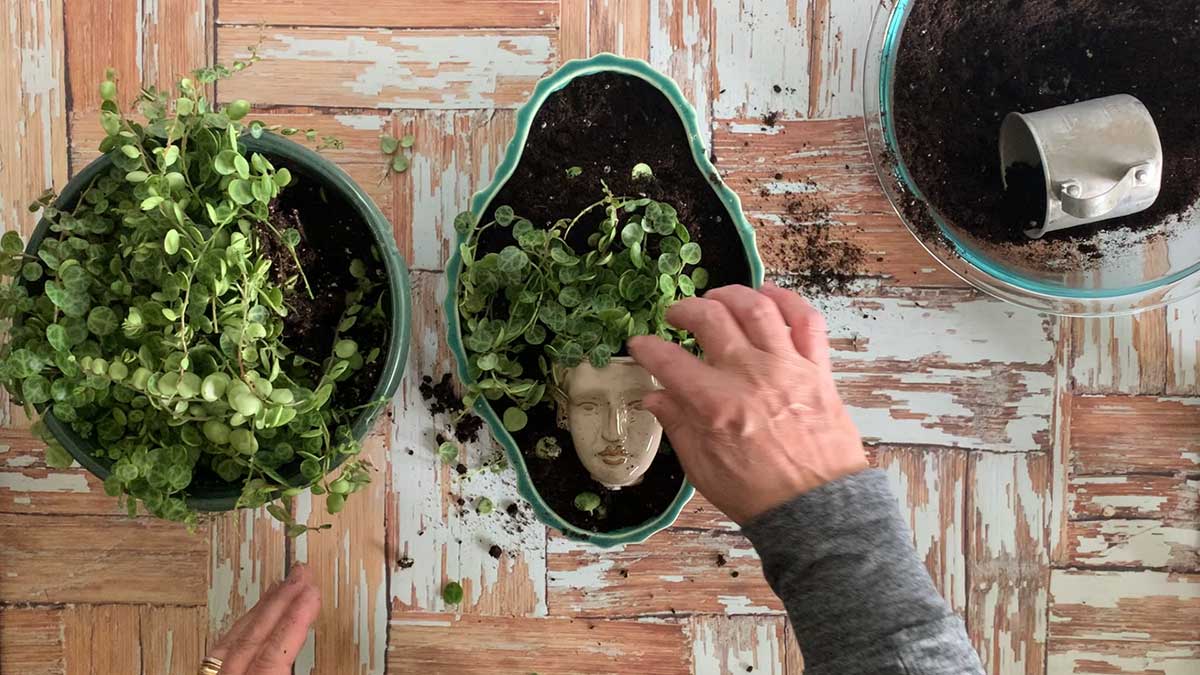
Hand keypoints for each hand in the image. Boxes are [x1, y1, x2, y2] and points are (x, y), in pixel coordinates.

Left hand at [207, 563, 320, 674]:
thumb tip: (328, 664)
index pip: (275, 650)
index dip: (295, 619)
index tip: (311, 592)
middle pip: (254, 637)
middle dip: (281, 601)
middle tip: (300, 574)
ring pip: (234, 639)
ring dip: (262, 610)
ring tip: (280, 587)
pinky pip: (221, 650)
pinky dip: (241, 630)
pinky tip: (251, 620)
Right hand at [628, 284, 866, 524]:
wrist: (817, 510)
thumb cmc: (758, 495)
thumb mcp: (703, 469)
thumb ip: (678, 426)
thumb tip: (655, 397)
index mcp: (716, 405)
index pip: (669, 360)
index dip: (646, 348)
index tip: (640, 345)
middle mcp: (750, 376)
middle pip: (711, 319)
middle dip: (684, 310)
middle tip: (675, 316)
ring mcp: (787, 367)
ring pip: (756, 307)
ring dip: (730, 295)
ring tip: (716, 299)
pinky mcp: (817, 369)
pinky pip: (806, 320)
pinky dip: (786, 300)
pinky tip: (768, 296)